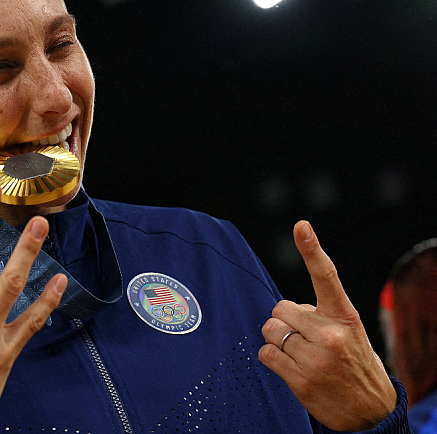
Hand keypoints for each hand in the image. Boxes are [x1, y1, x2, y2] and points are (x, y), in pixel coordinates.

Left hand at [258, 221, 395, 431]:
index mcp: (345, 316)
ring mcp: (315, 358)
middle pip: (279, 309)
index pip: (326, 276)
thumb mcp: (349, 332)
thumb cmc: (354, 363)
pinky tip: (292, 367)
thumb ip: (320, 315)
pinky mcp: (300, 380)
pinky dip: (272, 358)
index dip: (311, 249)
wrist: (372, 411)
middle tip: (304, 337)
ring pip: (269, 330)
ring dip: (278, 340)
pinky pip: (265, 354)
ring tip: (301, 354)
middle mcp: (330, 334)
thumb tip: (286, 309)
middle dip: (285, 321)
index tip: (301, 226)